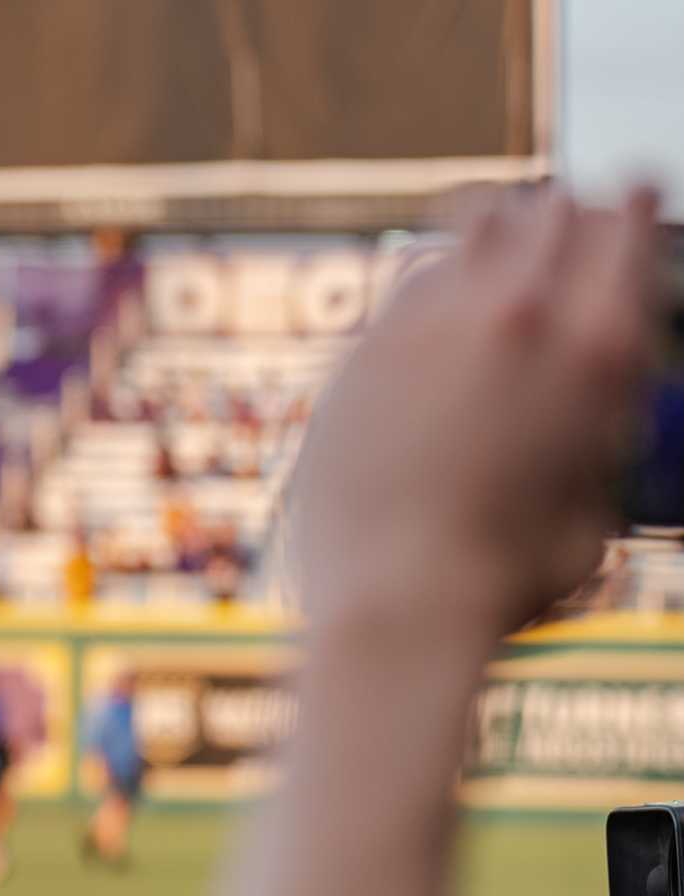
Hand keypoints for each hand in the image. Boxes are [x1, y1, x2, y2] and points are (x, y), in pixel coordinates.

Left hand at [294, 187, 658, 641]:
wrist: (395, 600)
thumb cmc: (505, 577)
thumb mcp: (597, 498)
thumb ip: (603, 427)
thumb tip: (603, 398)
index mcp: (598, 344)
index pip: (628, 219)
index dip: (631, 201)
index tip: (627, 197)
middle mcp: (516, 314)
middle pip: (548, 209)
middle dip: (561, 210)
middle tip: (560, 215)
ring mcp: (430, 324)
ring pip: (472, 225)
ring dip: (494, 224)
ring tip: (500, 230)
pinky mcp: (361, 348)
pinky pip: (409, 275)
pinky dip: (436, 271)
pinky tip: (439, 285)